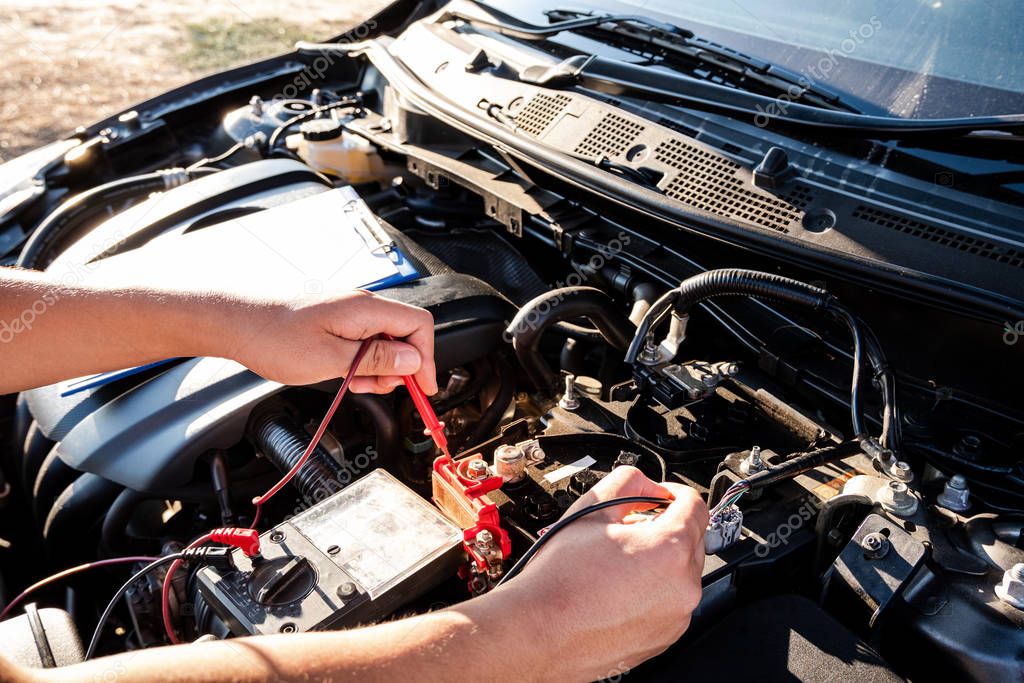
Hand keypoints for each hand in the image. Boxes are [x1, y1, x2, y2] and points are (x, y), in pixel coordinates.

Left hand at [227, 289, 436, 393]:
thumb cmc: (274, 338)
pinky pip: (364, 344)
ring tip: (359, 385)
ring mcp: (349, 314)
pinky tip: (348, 377)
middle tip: (387, 390)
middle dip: (402, 368)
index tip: (423, 387)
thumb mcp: (331, 359)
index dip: (427, 359)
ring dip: (381, 369)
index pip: (418, 326)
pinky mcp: (337, 323)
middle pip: (404, 335)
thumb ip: (376, 360)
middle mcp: (362, 307)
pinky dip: (364, 364)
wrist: (238, 325)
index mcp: (366, 309)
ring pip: (385, 343)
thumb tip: (411, 361)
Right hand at [490, 466, 707, 678]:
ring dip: (659, 562)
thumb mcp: (590, 510)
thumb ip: (629, 483)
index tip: (660, 497)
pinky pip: (669, 604)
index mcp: (670, 549)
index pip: (694, 506)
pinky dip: (652, 592)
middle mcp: (682, 587)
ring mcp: (675, 618)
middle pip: (690, 541)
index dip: (674, 493)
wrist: (537, 632)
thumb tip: (647, 486)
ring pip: (680, 574)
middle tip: (628, 529)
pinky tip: (617, 590)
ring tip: (616, 564)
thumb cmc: (559, 580)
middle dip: (664, 528)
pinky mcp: (664, 639)